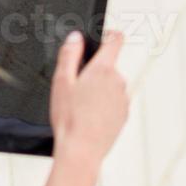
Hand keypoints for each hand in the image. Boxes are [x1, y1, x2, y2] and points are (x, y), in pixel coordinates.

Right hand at [49, 30, 128, 167]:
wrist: (81, 150)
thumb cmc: (69, 119)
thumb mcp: (61, 82)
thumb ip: (69, 55)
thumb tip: (76, 37)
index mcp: (103, 69)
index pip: (115, 40)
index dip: (109, 35)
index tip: (103, 38)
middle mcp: (119, 81)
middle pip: (108, 67)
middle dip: (94, 73)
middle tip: (76, 89)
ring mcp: (123, 99)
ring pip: (110, 87)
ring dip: (99, 91)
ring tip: (81, 108)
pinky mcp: (124, 115)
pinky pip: (113, 104)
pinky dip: (103, 107)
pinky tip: (89, 118)